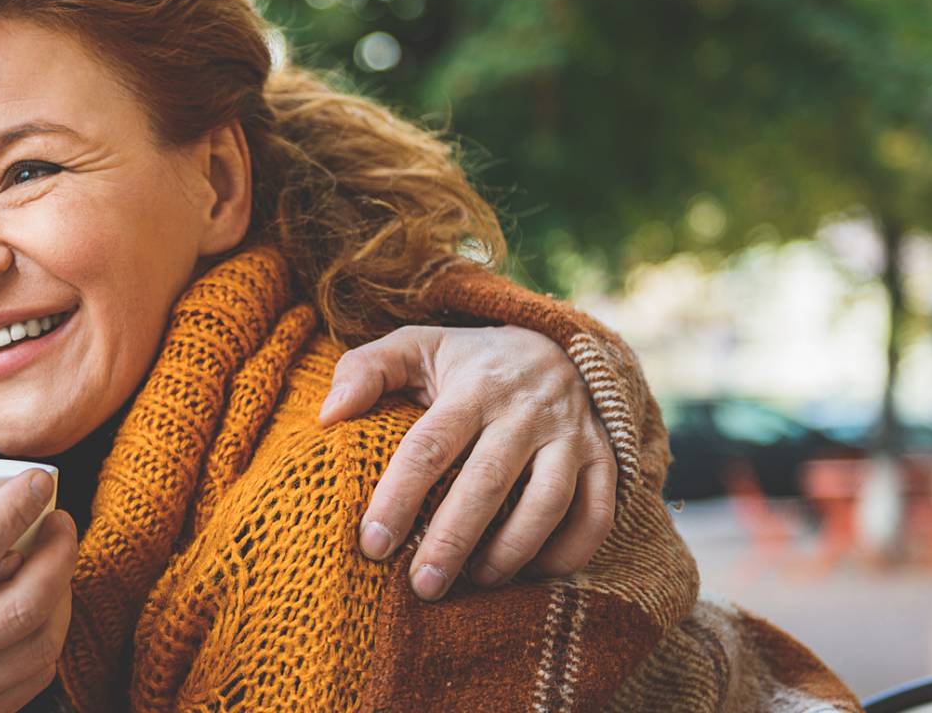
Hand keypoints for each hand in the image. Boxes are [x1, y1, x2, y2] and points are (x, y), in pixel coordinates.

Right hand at [0, 413, 76, 712]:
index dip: (11, 512)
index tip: (37, 479)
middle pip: (21, 608)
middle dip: (58, 555)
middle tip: (59, 517)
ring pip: (36, 651)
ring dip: (61, 598)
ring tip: (55, 561)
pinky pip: (26, 686)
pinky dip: (46, 643)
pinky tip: (40, 615)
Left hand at [320, 325, 615, 599]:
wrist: (555, 344)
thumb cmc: (467, 360)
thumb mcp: (415, 346)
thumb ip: (365, 370)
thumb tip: (328, 416)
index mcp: (472, 386)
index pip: (430, 446)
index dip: (399, 496)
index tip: (372, 545)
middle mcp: (525, 410)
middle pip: (488, 481)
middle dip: (452, 539)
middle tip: (422, 587)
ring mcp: (570, 435)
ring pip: (547, 502)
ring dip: (511, 551)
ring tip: (476, 582)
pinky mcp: (603, 458)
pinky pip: (597, 513)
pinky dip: (569, 552)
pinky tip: (532, 574)